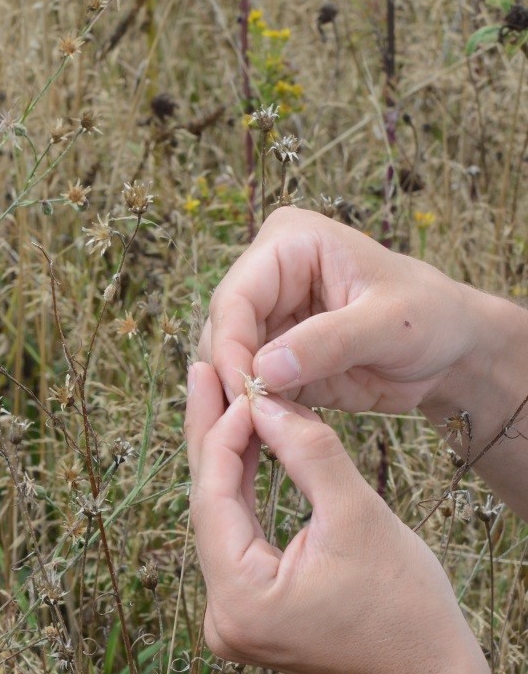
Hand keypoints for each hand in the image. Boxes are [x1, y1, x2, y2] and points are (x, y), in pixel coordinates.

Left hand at [185, 361, 480, 673]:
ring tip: (221, 394)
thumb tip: (261, 399)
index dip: (224, 433)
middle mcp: (220, 615)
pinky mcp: (248, 610)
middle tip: (203, 371)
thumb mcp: (357, 515)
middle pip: (208, 506)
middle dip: (213, 437)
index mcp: (239, 600)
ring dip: (226, 458)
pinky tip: (244, 443)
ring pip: (220, 517)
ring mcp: (231, 617)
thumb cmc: (407, 606)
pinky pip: (236, 536)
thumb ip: (306, 453)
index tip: (238, 382)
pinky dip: (243, 491)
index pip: (213, 498)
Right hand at [199, 206, 478, 413]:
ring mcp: (267, 316)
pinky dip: (255, 409)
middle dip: (231, 375)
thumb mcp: (391, 324)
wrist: (452, 347)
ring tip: (259, 428)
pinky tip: (270, 429)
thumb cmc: (432, 316)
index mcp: (289, 244)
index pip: (237, 296)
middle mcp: (267, 276)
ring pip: (225, 360)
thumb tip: (262, 370)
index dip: (232, 345)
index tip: (241, 391)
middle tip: (245, 420)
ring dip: (239, 395)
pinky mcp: (272, 354)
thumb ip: (329, 342)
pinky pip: (247, 384)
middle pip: (222, 329)